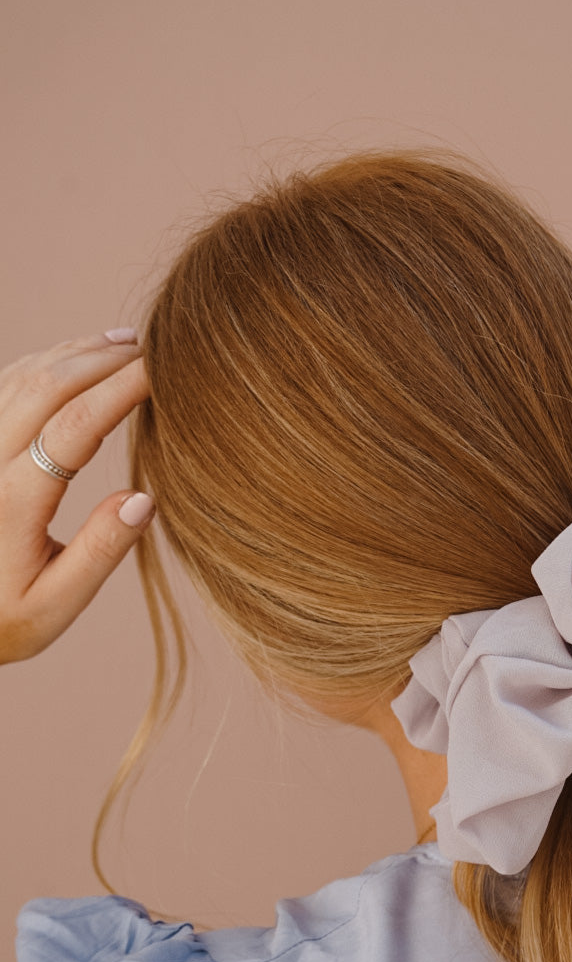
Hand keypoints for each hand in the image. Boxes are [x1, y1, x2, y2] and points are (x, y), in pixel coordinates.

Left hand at [0, 330, 153, 663]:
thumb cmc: (3, 618)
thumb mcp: (54, 605)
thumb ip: (99, 552)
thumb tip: (143, 500)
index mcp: (11, 503)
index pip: (75, 426)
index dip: (123, 389)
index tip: (164, 371)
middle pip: (48, 386)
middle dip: (103, 359)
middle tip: (154, 348)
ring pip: (23, 377)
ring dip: (75, 353)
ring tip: (126, 343)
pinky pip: (7, 385)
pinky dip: (47, 362)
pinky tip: (79, 358)